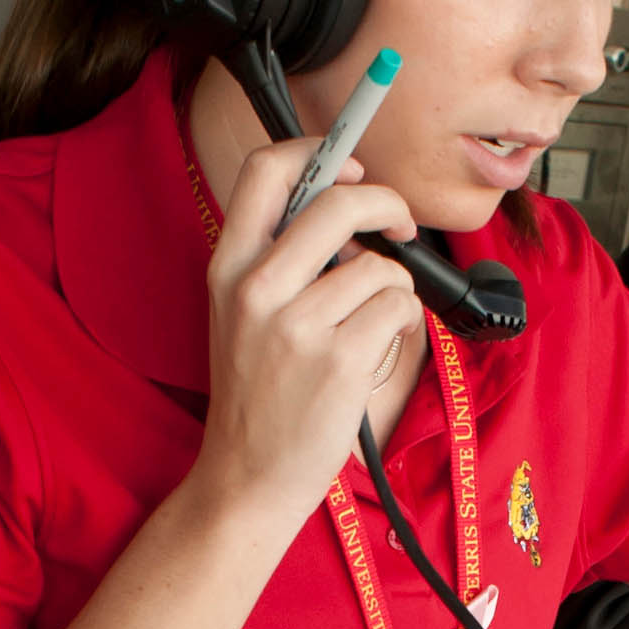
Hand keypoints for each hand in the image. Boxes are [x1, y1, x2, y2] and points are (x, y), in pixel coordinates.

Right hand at [193, 139, 420, 528]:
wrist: (248, 477)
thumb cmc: (258, 391)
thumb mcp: (241, 312)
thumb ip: (280, 255)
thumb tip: (349, 203)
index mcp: (227, 266)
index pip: (265, 170)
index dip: (318, 151)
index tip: (350, 169)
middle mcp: (256, 288)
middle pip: (340, 202)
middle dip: (387, 205)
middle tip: (400, 228)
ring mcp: (298, 325)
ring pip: (382, 266)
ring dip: (393, 289)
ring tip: (369, 323)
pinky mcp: (341, 359)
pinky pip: (399, 308)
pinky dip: (401, 323)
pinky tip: (375, 348)